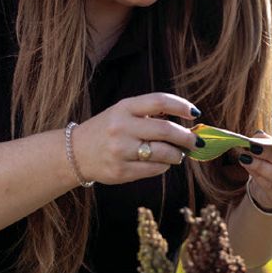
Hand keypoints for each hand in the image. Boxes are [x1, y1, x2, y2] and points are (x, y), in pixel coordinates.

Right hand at [74, 93, 202, 184]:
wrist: (75, 153)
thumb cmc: (108, 130)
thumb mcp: (123, 113)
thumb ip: (150, 114)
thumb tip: (188, 123)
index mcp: (124, 108)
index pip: (159, 101)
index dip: (181, 106)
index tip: (195, 113)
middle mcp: (121, 127)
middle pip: (166, 130)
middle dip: (187, 137)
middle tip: (196, 141)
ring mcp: (120, 151)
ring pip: (163, 153)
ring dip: (178, 155)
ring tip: (179, 154)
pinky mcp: (120, 171)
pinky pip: (154, 169)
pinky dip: (164, 166)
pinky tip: (162, 163)